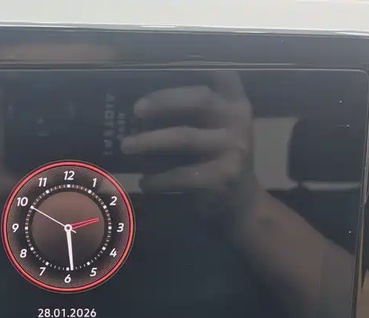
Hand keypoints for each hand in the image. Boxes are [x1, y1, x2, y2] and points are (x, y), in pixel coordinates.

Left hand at [121, 71, 261, 224]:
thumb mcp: (217, 131)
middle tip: (135, 110)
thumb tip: (143, 105)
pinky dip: (158, 179)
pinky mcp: (222, 176)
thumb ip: (194, 114)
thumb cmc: (218, 161)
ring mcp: (234, 148)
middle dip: (163, 101)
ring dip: (149, 141)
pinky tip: (144, 181)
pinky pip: (181, 174)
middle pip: (198, 100)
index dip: (195, 65)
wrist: (242, 204)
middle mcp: (238, 121)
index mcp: (236, 104)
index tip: (165, 61)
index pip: (221, 74)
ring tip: (126, 146)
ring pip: (184, 137)